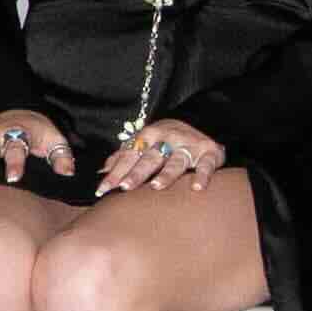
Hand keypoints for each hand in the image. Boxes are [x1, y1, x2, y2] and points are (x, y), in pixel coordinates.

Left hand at [96, 114, 231, 198]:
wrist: (202, 122)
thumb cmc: (166, 140)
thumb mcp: (145, 143)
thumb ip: (124, 157)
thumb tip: (102, 172)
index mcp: (148, 136)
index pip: (129, 156)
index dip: (116, 172)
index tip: (103, 188)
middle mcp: (167, 139)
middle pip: (150, 158)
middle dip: (137, 172)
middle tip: (125, 187)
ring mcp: (189, 146)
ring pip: (176, 161)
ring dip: (166, 174)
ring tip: (157, 187)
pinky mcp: (209, 153)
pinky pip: (206, 165)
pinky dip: (202, 175)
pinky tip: (196, 187)